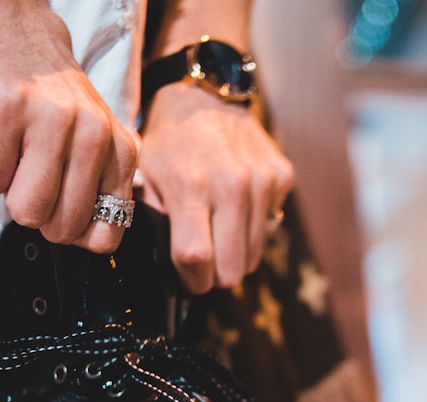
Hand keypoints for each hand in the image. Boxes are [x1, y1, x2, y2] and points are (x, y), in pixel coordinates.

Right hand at [0, 0, 136, 252]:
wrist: (16, 28)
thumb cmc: (53, 99)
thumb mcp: (95, 140)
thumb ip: (98, 186)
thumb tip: (83, 241)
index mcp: (122, 152)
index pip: (107, 235)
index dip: (77, 234)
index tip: (64, 211)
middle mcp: (94, 137)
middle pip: (61, 228)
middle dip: (38, 214)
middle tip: (33, 178)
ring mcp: (51, 122)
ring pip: (26, 209)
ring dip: (10, 192)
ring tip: (17, 157)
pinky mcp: (6, 110)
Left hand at [137, 83, 294, 293]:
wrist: (202, 96)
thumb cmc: (167, 142)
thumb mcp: (144, 178)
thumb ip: (153, 221)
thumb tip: (165, 266)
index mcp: (191, 187)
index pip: (197, 259)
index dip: (193, 279)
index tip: (189, 278)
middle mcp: (233, 185)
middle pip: (233, 267)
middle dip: (217, 274)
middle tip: (205, 261)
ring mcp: (263, 180)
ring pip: (255, 254)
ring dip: (235, 251)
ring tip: (217, 230)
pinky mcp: (282, 176)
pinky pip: (269, 226)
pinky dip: (253, 224)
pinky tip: (236, 203)